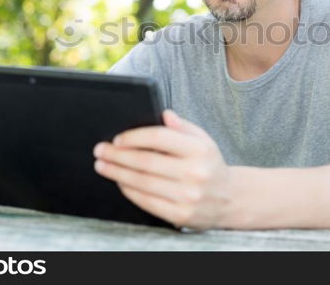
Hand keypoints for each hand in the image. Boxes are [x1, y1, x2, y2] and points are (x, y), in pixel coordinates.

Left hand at [93, 109, 231, 229]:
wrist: (229, 199)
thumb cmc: (209, 164)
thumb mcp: (203, 140)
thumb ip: (183, 126)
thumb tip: (163, 114)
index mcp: (200, 149)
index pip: (160, 137)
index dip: (134, 137)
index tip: (117, 138)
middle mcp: (195, 173)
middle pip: (146, 161)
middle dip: (118, 155)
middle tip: (100, 150)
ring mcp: (188, 196)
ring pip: (143, 182)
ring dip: (117, 173)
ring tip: (103, 165)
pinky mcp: (181, 215)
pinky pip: (147, 201)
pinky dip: (129, 191)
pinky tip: (120, 182)